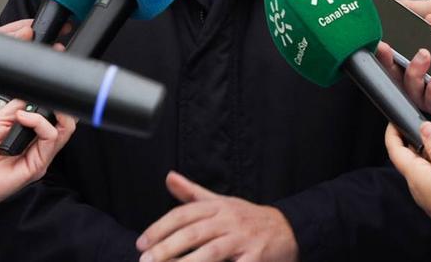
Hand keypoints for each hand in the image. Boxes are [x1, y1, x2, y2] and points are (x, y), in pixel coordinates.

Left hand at [0, 98, 75, 206]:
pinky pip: (50, 139)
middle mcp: (39, 147)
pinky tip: (23, 119)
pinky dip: (40, 123)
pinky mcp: (38, 165)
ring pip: (63, 130)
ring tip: (27, 112)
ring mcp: (41, 157)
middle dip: (59, 108)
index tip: (43, 95)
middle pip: (65, 125)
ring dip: (48, 114)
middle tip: (46, 100)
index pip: (55, 119)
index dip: (53, 105)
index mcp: (32, 137)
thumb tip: (34, 96)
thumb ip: (18, 107)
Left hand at [136, 172, 297, 261]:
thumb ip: (193, 193)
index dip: (160, 228)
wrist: (289, 229)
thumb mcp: (222, 202)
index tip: (141, 243)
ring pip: (211, 252)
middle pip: (193, 232)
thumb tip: (168, 177)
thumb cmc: (248, 219)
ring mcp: (243, 239)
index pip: (183, 214)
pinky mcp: (256, 258)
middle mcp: (229, 220)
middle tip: (145, 261)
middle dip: (167, 247)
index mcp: (218, 206)